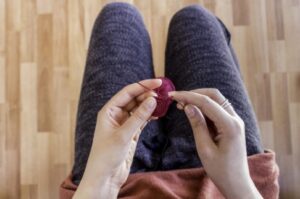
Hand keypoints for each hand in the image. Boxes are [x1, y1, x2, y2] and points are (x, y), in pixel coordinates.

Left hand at [74, 79, 161, 198]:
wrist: (105, 177)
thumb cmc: (107, 155)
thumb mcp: (123, 135)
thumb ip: (138, 117)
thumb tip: (152, 100)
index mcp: (108, 111)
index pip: (127, 93)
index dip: (142, 86)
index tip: (158, 82)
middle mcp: (115, 115)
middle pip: (134, 99)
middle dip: (147, 94)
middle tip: (163, 93)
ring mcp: (123, 124)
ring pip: (139, 109)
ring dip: (150, 105)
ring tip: (162, 101)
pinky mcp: (130, 133)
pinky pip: (141, 120)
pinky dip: (149, 116)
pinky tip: (157, 113)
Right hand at [169, 89, 261, 198]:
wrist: (236, 183)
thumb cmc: (221, 170)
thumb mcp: (205, 149)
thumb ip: (197, 125)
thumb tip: (188, 106)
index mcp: (230, 125)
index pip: (207, 102)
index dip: (188, 96)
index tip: (172, 95)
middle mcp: (235, 118)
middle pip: (214, 95)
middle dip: (195, 93)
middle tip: (177, 98)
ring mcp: (234, 120)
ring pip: (216, 100)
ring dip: (198, 99)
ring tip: (181, 104)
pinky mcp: (231, 124)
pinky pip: (217, 109)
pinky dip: (204, 107)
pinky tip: (192, 111)